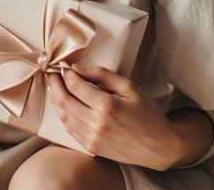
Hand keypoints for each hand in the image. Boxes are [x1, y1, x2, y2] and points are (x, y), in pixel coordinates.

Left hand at [47, 64, 211, 169]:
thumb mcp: (128, 87)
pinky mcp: (92, 147)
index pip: (74, 85)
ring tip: (56, 87)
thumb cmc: (148, 114)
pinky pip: (69, 129)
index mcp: (106, 106)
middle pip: (63, 100)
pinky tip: (65, 105)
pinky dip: (64, 115)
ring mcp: (93, 138)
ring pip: (63, 116)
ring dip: (56, 100)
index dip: (65, 73)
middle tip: (52, 73)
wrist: (161, 147)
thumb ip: (101, 75)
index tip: (64, 66)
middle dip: (54, 84)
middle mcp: (96, 124)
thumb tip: (77, 67)